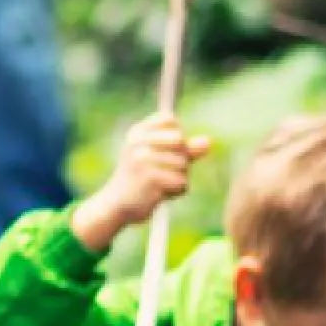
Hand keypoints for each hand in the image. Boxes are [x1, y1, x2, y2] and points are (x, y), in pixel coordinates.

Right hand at [66, 113, 213, 252]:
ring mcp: (143, 161)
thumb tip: (208, 143)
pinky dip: (176, 191)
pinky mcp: (151, 179)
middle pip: (180, 142)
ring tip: (160, 184)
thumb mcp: (159, 157)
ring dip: (178, 178)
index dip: (176, 137)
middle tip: (164, 171)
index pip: (170, 121)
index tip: (164, 150)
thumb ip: (185, 148)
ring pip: (183, 165)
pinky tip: (161, 194)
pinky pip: (181, 182)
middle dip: (180, 159)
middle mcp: (137, 143)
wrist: (117, 204)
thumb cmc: (140, 178)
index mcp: (137, 133)